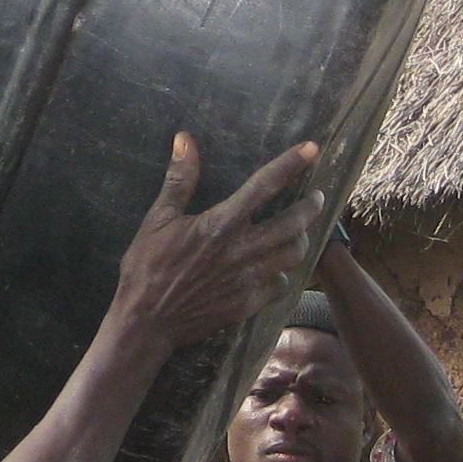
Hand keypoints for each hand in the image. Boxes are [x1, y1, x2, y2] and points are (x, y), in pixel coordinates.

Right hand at [107, 134, 322, 353]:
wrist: (147, 321)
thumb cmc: (147, 267)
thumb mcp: (157, 219)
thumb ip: (178, 179)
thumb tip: (184, 140)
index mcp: (221, 224)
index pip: (264, 186)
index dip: (290, 164)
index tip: (311, 149)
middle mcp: (241, 249)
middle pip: (294, 223)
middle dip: (311, 206)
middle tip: (315, 198)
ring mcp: (249, 279)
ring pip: (295, 254)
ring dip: (302, 238)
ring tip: (300, 231)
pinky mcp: (249, 303)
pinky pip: (282, 283)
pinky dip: (285, 271)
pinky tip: (277, 266)